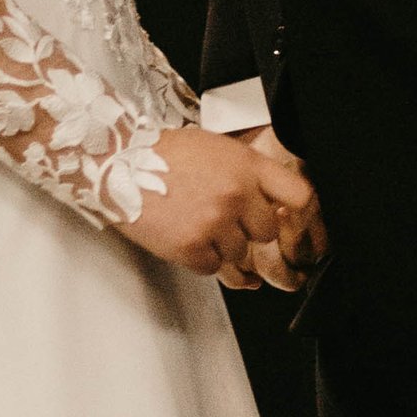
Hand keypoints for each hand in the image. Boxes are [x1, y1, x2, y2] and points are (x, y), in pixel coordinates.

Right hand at [131, 126, 315, 283]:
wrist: (117, 164)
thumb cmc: (162, 154)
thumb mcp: (216, 148)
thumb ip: (248, 172)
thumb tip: (271, 201)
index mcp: (246, 165)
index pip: (299, 196)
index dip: (298, 213)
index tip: (291, 221)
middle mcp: (235, 194)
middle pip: (267, 232)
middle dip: (248, 230)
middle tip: (224, 220)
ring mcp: (214, 223)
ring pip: (239, 255)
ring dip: (221, 247)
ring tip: (196, 224)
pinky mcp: (191, 248)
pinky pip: (212, 268)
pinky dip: (199, 259)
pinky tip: (184, 236)